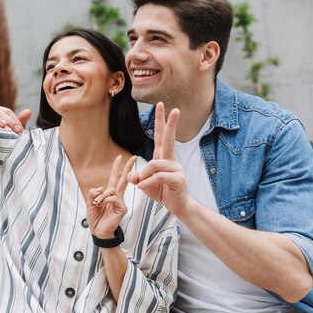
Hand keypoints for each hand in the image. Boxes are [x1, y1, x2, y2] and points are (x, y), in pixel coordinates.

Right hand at [0, 107, 31, 132]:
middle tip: (17, 130)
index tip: (20, 130)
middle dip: (9, 120)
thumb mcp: (14, 132)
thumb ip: (21, 122)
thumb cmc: (4, 138)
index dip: (14, 120)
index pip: (7, 112)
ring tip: (3, 125)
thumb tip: (28, 111)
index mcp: (0, 113)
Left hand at [85, 155, 136, 239]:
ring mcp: (121, 202)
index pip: (115, 178)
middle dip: (128, 168)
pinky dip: (105, 200)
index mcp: (110, 194)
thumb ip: (93, 193)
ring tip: (96, 203)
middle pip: (124, 180)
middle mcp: (117, 196)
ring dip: (101, 196)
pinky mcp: (122, 208)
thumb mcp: (89, 203)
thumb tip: (101, 188)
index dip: (117, 168)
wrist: (98, 232)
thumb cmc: (95, 218)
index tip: (120, 157)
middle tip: (134, 157)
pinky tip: (101, 205)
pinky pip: (113, 198)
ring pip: (112, 190)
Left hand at [128, 102, 190, 216]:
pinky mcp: (178, 179)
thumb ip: (138, 177)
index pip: (161, 136)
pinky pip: (159, 176)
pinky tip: (143, 187)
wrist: (178, 206)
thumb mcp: (144, 184)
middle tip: (175, 108)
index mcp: (163, 157)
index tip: (161, 106)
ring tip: (140, 184)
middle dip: (170, 123)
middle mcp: (171, 160)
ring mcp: (177, 168)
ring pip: (154, 164)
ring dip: (143, 175)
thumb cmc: (163, 192)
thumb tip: (133, 176)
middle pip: (169, 139)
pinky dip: (147, 182)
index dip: (160, 121)